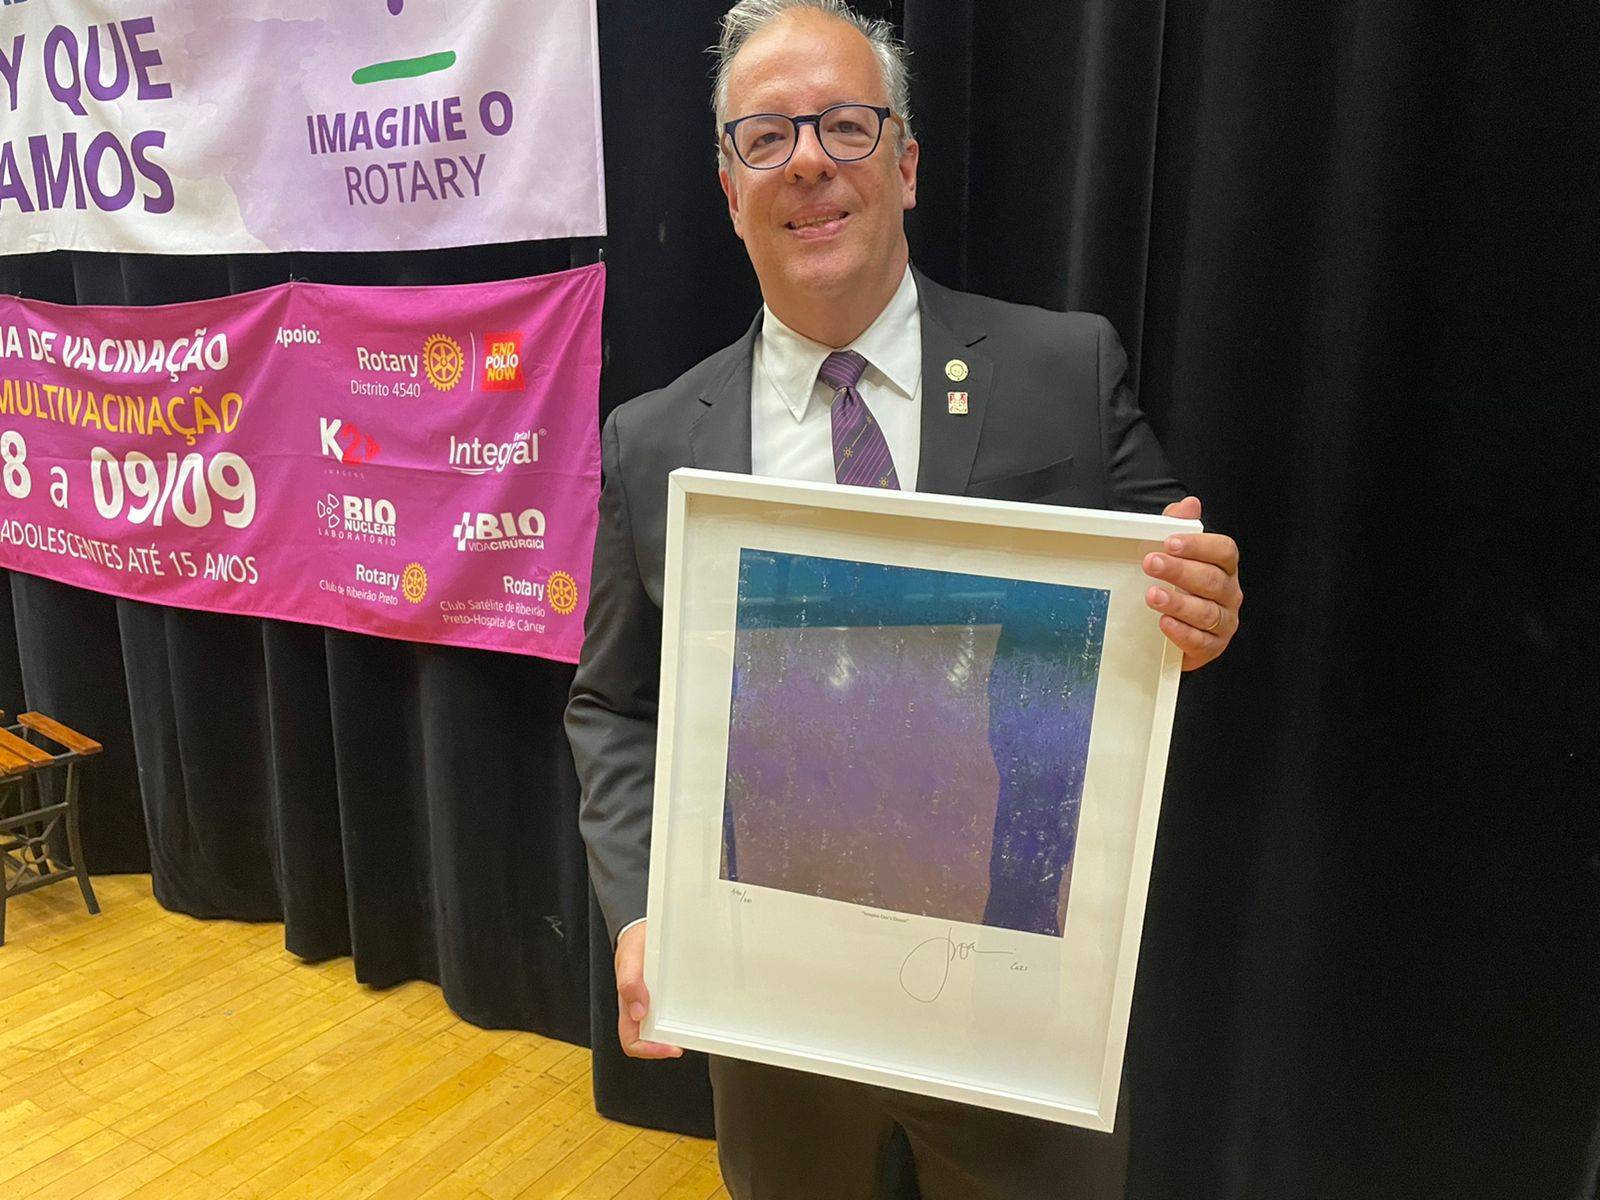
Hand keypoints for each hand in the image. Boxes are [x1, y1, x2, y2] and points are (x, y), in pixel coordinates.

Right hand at [614, 921, 682, 1058]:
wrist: (642, 929)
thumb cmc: (633, 945)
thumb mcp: (629, 959)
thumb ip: (629, 983)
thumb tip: (638, 1013)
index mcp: (627, 1007)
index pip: (633, 1042)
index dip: (650, 1050)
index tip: (671, 1047)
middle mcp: (641, 1008)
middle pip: (653, 1039)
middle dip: (670, 1043)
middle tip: (689, 1038)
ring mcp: (655, 1002)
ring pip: (665, 1026)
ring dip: (678, 1029)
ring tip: (695, 1025)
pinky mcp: (667, 993)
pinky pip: (674, 1009)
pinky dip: (683, 1012)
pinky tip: (694, 1006)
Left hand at [1144, 496, 1241, 671]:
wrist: (1171, 631)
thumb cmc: (1178, 587)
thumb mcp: (1173, 554)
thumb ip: (1179, 528)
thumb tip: (1189, 504)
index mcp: (1223, 567)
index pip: (1224, 551)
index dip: (1199, 546)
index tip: (1171, 542)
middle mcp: (1229, 593)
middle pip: (1212, 580)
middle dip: (1180, 571)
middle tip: (1151, 564)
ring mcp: (1224, 621)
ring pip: (1207, 612)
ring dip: (1179, 603)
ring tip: (1153, 595)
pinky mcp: (1212, 647)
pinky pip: (1201, 641)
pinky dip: (1182, 632)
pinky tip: (1164, 623)